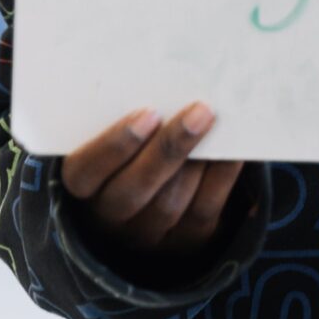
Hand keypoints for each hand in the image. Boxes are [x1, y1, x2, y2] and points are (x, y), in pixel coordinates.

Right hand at [60, 102, 244, 261]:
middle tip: (199, 111)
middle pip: (133, 190)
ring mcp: (147, 233)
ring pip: (169, 203)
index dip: (114, 145)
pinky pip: (203, 211)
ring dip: (197, 160)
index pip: (84, 172)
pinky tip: (234, 149)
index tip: (147, 113)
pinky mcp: (184, 241)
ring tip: (215, 123)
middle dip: (169, 149)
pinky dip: (221, 177)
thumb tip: (170, 76)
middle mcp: (110, 215)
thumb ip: (131, 115)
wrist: (154, 197)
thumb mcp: (118, 134)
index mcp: (84, 185)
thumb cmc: (131, 148)